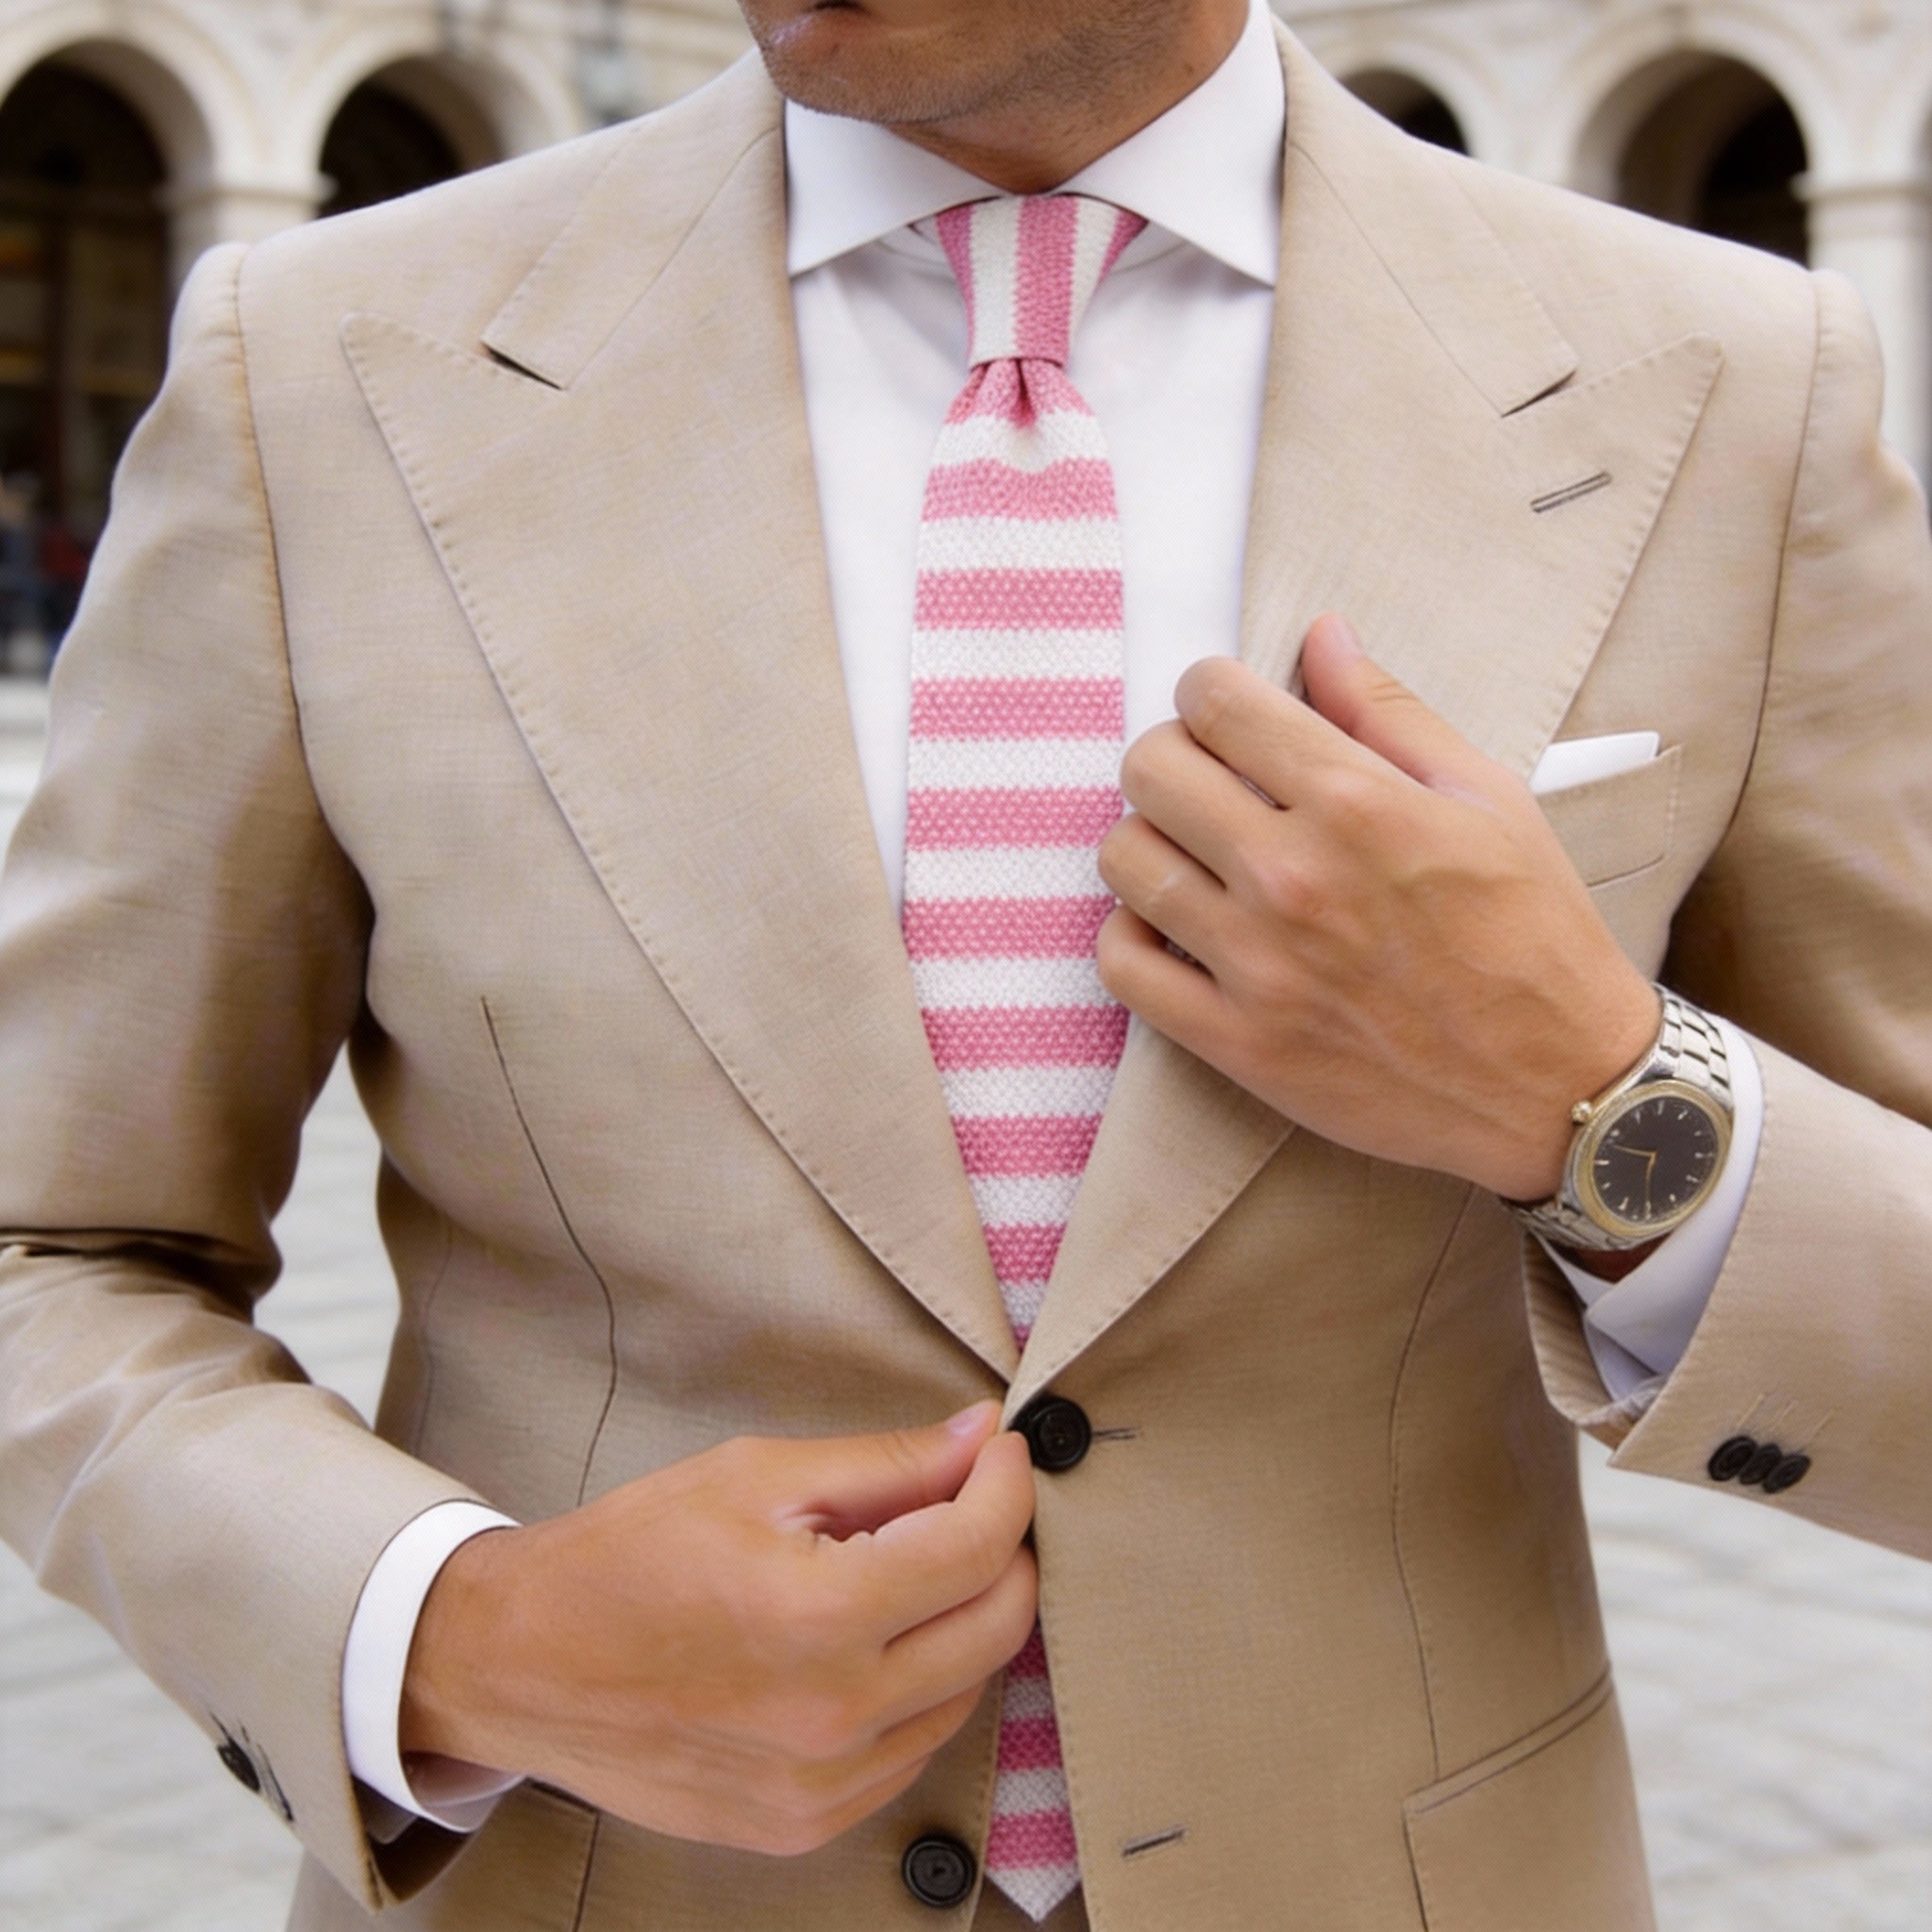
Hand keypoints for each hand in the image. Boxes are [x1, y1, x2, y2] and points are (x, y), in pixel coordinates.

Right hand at [399, 1401, 1036, 1855]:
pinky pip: (912, 1751)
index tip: (1001, 1452)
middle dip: (1005, 1549)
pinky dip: (921, 1689)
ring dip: (967, 1621)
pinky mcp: (804, 1826)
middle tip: (976, 1501)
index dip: (1007, 1484)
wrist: (524, 1664)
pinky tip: (876, 1643)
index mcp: (820, 1615)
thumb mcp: (756, 1476)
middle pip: (998, 1627)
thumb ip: (885, 1462)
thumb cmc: (630, 1555)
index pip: (979, 1546)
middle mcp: (834, 1716)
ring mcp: (823, 1787)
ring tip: (915, 1567)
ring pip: (967, 1693)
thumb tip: (981, 1437)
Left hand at [1095, 614, 1660, 1201]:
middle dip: (1172, 755)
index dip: (1209, 690)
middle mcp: (1292, 877)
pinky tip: (1175, 924)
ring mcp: (1256, 965)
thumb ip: (1389, 712)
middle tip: (1210, 779)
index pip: (1215, 702)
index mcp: (1356, 804)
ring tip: (1194, 852)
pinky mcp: (1237, 1042)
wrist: (1561, 1086)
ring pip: (1124, 860)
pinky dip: (1132, 934)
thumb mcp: (1487, 798)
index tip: (1227, 711)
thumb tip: (1321, 635)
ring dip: (1148, 840)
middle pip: (1150, 770)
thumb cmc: (1534, 934)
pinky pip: (1123, 965)